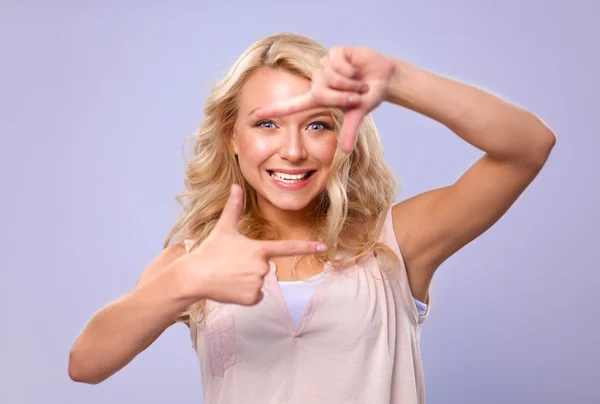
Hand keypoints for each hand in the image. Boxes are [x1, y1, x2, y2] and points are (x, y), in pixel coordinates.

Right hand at [180, 184, 327, 305]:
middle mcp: (263, 267)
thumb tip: (235, 186)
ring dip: (247, 280)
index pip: (288, 248)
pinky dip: (245, 294)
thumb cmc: (209, 251)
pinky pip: (256, 297)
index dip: (308, 247)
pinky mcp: (252, 298)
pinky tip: (231, 288)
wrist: (194, 277)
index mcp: (259, 249)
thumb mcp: (224, 228)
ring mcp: (258, 284)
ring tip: (229, 276)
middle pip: (265, 267)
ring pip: (260, 283)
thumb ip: (233, 207)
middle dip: (250, 266)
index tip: (324, 247)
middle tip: (231, 264)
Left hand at [255, 46, 395, 152]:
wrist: (384, 77)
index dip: (275, 110)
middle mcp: (318, 82)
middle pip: (322, 92)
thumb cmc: (368, 95)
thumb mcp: (357, 113)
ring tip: (359, 80)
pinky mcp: (334, 53)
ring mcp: (324, 66)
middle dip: (344, 95)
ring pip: (331, 77)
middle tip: (358, 93)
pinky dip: (351, 70)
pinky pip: (338, 64)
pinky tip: (357, 67)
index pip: (292, 106)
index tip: (255, 114)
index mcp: (319, 98)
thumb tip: (345, 151)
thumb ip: (349, 130)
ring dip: (351, 82)